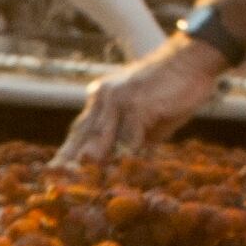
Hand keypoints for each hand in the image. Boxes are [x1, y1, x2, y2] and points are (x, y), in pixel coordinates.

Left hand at [55, 38, 226, 167]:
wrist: (192, 60)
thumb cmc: (172, 90)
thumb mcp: (146, 117)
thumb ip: (132, 138)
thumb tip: (124, 164)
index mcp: (102, 98)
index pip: (80, 129)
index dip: (66, 153)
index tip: (53, 173)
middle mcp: (105, 98)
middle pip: (82, 134)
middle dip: (68, 161)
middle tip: (54, 181)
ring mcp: (120, 100)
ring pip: (100, 137)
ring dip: (90, 163)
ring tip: (79, 185)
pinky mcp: (138, 105)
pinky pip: (129, 138)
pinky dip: (126, 159)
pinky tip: (121, 175)